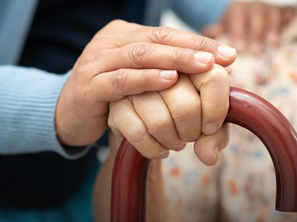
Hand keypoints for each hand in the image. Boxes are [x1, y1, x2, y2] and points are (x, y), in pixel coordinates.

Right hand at [55, 20, 236, 146]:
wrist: (68, 114)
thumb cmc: (110, 95)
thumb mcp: (137, 76)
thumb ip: (164, 68)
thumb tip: (209, 68)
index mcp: (124, 35)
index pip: (165, 33)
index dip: (198, 41)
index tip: (228, 53)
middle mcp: (109, 42)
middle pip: (156, 39)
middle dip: (192, 48)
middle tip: (222, 57)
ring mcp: (96, 61)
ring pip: (140, 55)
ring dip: (174, 60)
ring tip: (204, 65)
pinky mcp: (89, 86)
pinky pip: (121, 80)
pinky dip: (146, 79)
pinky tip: (169, 80)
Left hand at [202, 1, 294, 53]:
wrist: (241, 17)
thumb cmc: (229, 29)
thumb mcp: (219, 29)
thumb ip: (213, 32)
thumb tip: (209, 32)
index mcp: (236, 10)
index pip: (237, 18)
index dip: (239, 32)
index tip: (240, 49)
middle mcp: (251, 6)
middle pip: (256, 17)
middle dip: (256, 34)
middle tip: (255, 51)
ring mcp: (266, 8)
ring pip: (271, 14)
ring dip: (272, 28)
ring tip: (272, 43)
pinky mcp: (280, 12)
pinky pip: (286, 12)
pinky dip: (289, 17)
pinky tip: (290, 24)